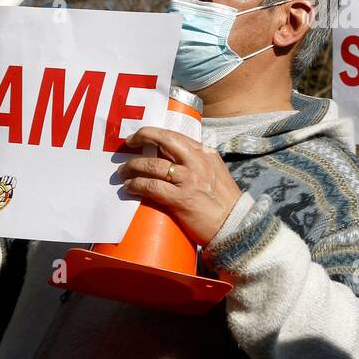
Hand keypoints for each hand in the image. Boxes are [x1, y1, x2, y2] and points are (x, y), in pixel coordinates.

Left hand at [118, 127, 243, 245]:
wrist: (235, 225)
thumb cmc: (224, 203)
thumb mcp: (215, 173)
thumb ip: (197, 164)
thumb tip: (173, 161)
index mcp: (206, 154)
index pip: (175, 136)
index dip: (154, 133)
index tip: (140, 136)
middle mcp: (198, 162)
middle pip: (164, 140)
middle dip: (142, 137)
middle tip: (128, 143)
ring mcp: (189, 179)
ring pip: (153, 165)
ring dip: (132, 167)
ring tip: (123, 172)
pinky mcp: (181, 199)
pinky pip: (152, 187)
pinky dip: (137, 185)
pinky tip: (129, 187)